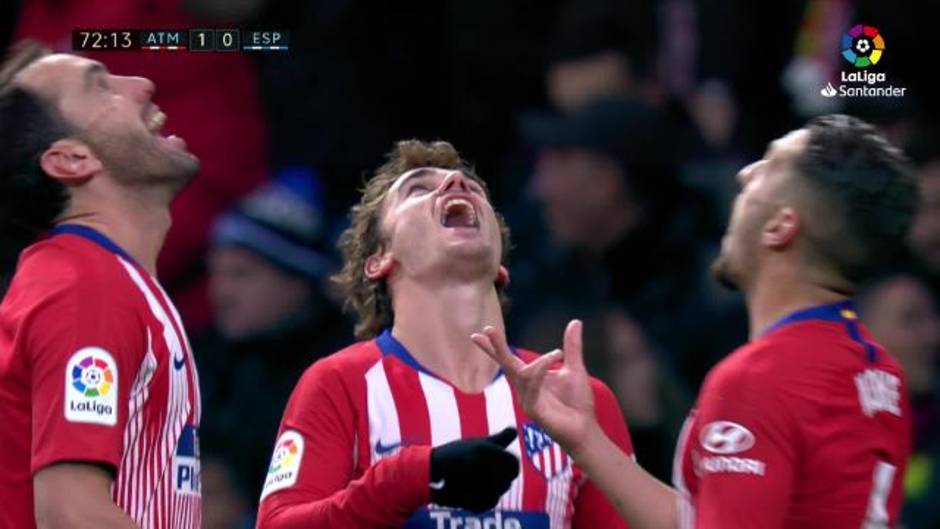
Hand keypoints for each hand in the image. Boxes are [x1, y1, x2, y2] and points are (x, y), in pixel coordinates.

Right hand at [429, 427, 518, 511]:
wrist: (429, 469)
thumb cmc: (457, 453)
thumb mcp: (478, 443)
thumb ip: (500, 439)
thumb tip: (515, 430)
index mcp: (484, 449)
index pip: (513, 463)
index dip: (512, 466)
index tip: (506, 467)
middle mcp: (480, 464)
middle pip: (508, 479)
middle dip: (503, 478)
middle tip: (490, 475)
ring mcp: (474, 482)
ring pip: (499, 491)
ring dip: (494, 488)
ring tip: (481, 482)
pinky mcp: (468, 496)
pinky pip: (490, 502)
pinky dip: (486, 500)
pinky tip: (477, 492)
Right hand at [472, 320, 596, 454]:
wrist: (585, 428)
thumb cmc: (577, 402)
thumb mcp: (575, 368)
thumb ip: (572, 346)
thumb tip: (575, 321)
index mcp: (531, 377)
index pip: (508, 360)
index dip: (493, 347)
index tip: (479, 333)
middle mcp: (524, 388)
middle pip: (506, 364)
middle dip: (497, 347)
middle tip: (489, 329)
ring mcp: (526, 399)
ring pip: (522, 374)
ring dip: (538, 363)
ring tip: (558, 354)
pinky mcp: (533, 409)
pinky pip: (532, 386)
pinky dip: (541, 371)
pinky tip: (554, 360)